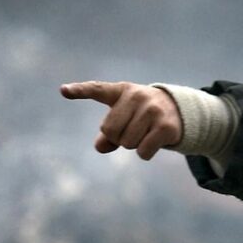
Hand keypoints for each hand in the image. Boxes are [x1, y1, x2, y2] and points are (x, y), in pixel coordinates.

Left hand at [60, 81, 182, 159]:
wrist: (178, 110)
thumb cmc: (142, 114)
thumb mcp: (123, 118)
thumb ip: (108, 134)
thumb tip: (100, 147)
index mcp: (121, 91)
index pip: (96, 89)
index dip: (79, 91)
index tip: (63, 90)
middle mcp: (136, 96)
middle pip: (110, 131)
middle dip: (118, 137)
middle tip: (133, 128)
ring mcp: (152, 110)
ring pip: (127, 143)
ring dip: (134, 145)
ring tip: (146, 132)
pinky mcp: (165, 126)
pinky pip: (142, 152)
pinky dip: (145, 153)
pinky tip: (155, 141)